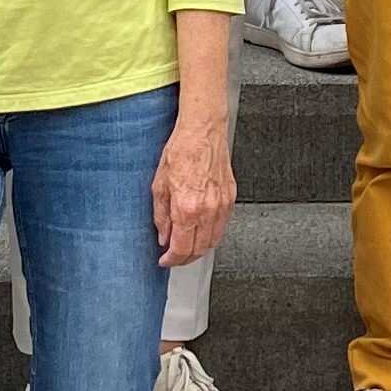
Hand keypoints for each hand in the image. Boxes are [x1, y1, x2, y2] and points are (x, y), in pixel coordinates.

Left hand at [152, 114, 234, 266]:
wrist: (203, 130)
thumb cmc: (182, 149)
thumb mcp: (159, 184)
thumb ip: (161, 215)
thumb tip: (163, 235)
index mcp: (187, 207)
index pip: (181, 248)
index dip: (171, 260)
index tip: (165, 260)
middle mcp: (207, 209)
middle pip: (199, 250)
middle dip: (184, 259)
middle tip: (174, 258)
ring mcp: (222, 205)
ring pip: (213, 241)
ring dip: (199, 249)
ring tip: (186, 246)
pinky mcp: (230, 198)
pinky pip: (222, 226)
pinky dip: (211, 235)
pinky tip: (200, 231)